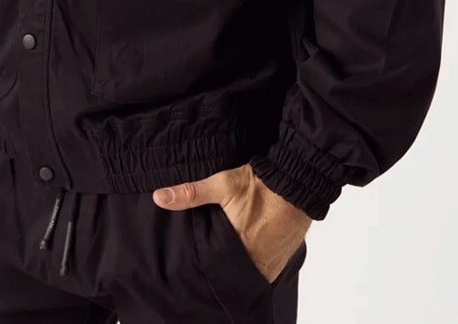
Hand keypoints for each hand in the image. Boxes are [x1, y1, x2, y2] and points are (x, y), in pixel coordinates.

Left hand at [152, 164, 311, 283]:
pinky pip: (261, 270)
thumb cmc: (260, 185)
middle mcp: (254, 263)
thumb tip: (159, 198)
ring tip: (225, 255)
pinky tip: (245, 252)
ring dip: (236, 266)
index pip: (211, 268)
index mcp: (236, 249)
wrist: (297, 184)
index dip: (202, 265)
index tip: (194, 261)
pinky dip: (252, 263)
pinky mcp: (280, 260)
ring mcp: (269, 264)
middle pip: (228, 272)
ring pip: (245, 273)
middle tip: (209, 256)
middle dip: (218, 266)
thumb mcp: (222, 184)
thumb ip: (190, 193)